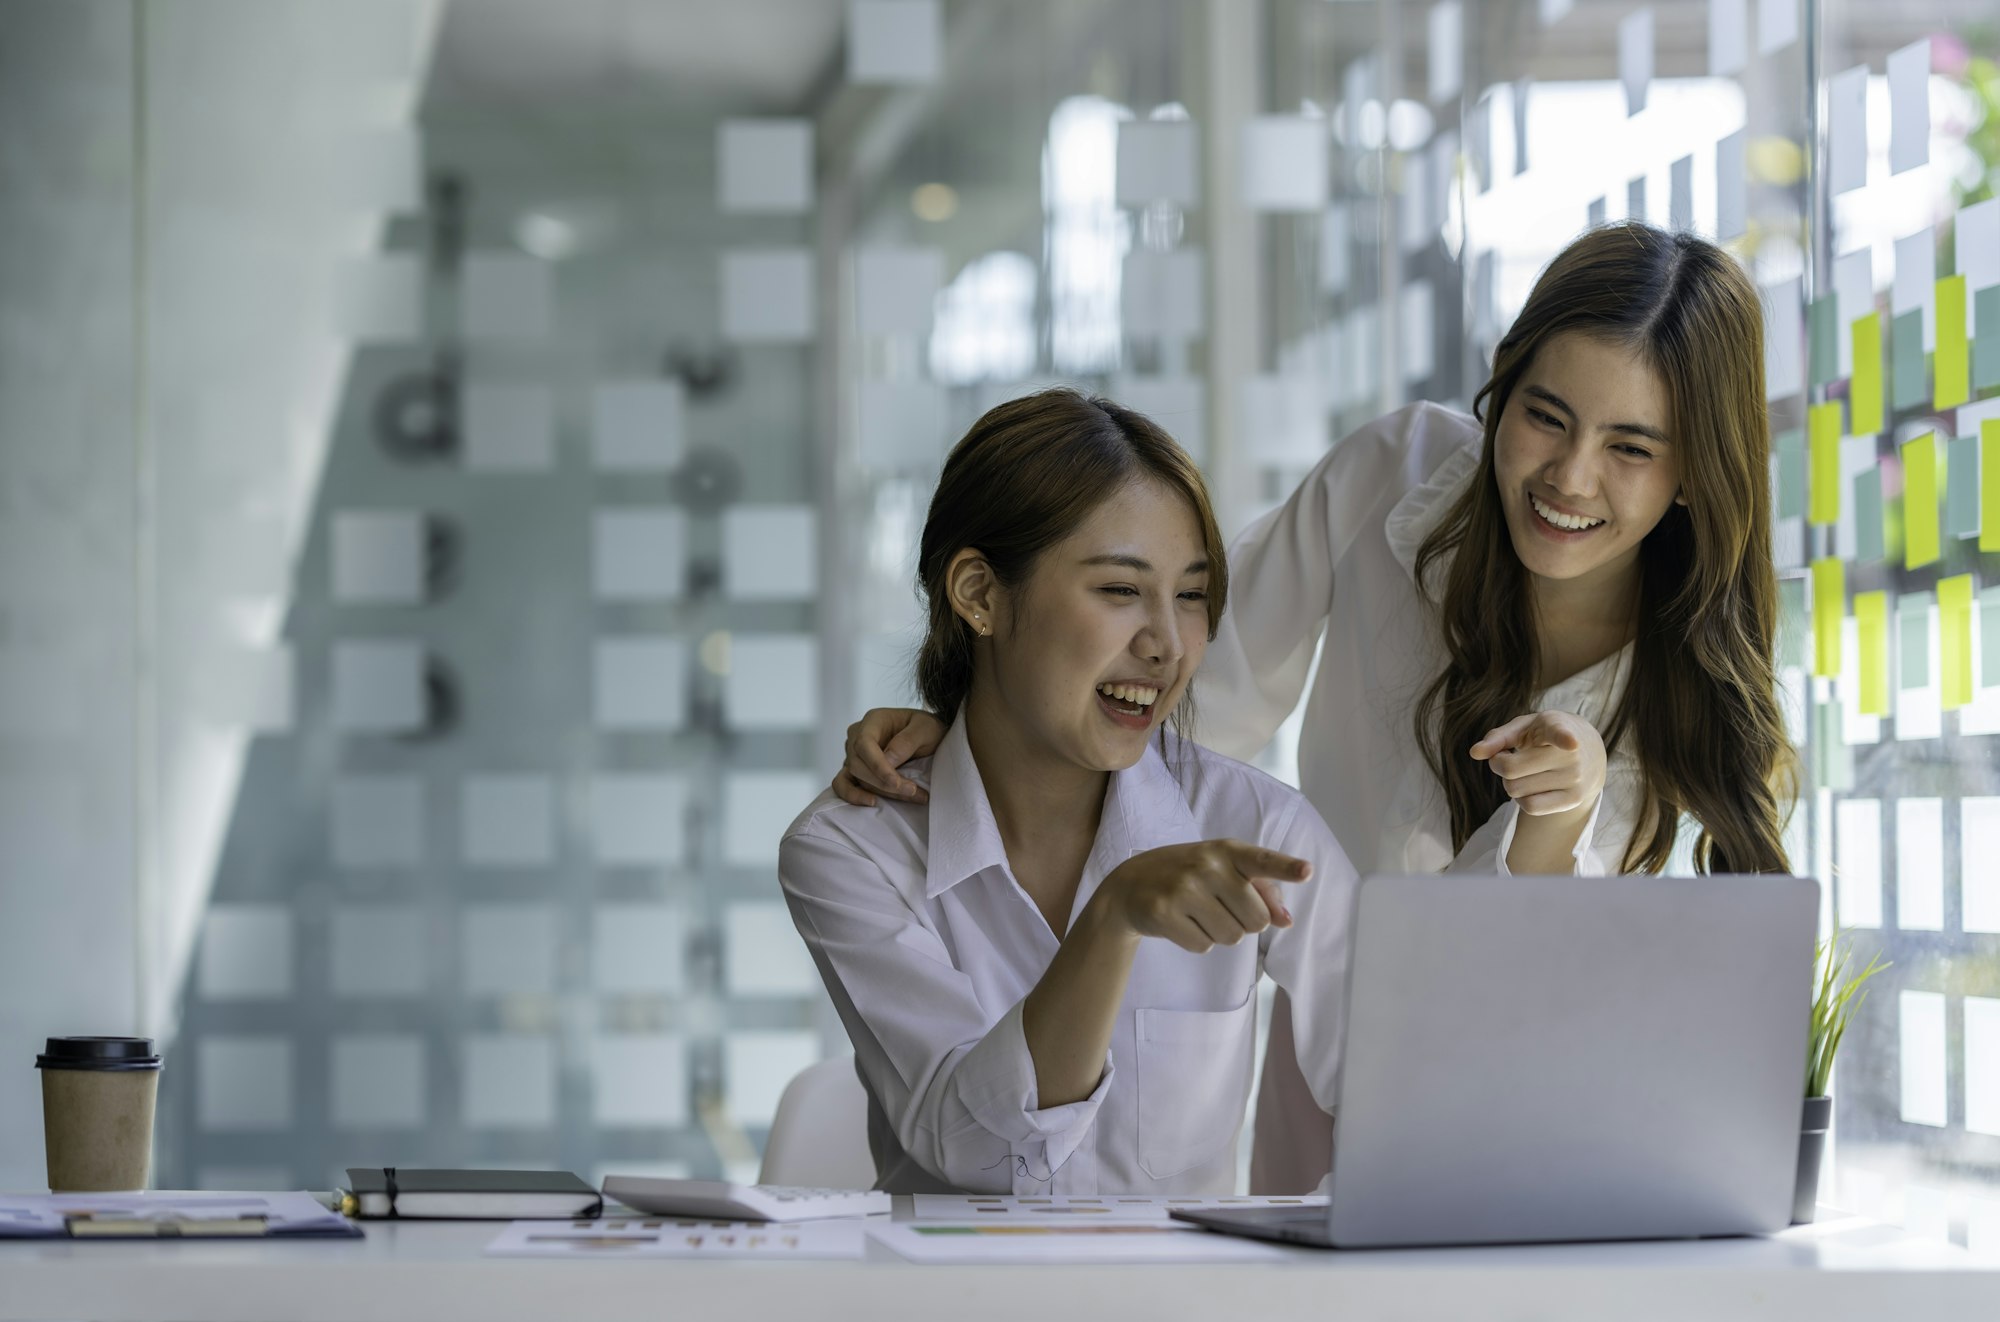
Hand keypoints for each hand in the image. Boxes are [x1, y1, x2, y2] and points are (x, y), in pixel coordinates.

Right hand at [831, 708, 946, 805]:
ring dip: (880, 791)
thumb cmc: (926, 728)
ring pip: (855, 777)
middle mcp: (857, 736)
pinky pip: (843, 784)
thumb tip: (888, 760)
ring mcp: (854, 754)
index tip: (896, 782)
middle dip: (884, 783)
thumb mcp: (926, 728)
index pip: (864, 744)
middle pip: (858, 764)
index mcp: (873, 721)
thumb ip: (907, 741)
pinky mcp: (855, 770)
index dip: (877, 765)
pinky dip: (853, 796)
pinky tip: (873, 802)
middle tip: (912, 790)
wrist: (927, 737)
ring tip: (908, 796)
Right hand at [1095, 841, 1311, 953]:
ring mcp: (1183, 888)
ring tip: (1196, 912)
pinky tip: (1180, 922)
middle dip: (1244, 923)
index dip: (1286, 868)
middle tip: (1219, 907)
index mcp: (1226, 850)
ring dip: (1219, 934)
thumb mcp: (1223, 871)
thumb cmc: (1187, 877)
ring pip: (1232, 938)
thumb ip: (1261, 892)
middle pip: (1256, 920)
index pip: (1262, 861)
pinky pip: (1204, 947)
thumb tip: (1286, 921)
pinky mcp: (1164, 913)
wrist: (1129, 886)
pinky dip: (1197, 942)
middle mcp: (1206, 865)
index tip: (1307, 871)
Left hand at [1468, 710, 1606, 817]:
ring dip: (1509, 782)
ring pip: (1516, 790)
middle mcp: (1571, 755)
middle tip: (1507, 756)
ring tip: (1524, 770)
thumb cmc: (1545, 736)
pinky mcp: (1573, 800)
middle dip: (1499, 764)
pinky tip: (1530, 786)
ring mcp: (1574, 779)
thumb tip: (1474, 753)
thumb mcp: (1523, 727)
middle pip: (1511, 769)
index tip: (1570, 743)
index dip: (1564, 738)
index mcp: (1557, 727)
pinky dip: (1521, 799)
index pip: (1560, 734)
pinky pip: (1530, 807)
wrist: (1587, 751)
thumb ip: (1497, 737)